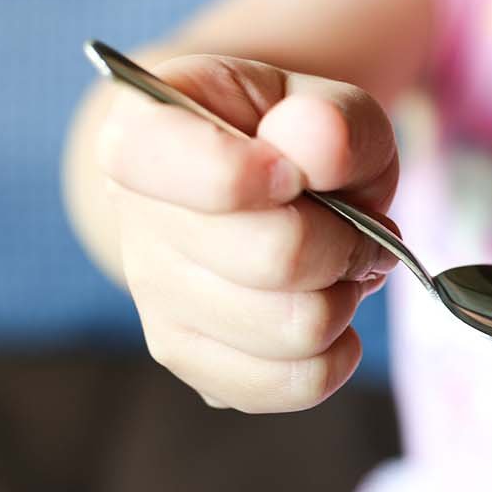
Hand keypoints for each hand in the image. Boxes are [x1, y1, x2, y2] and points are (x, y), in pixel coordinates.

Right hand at [98, 55, 399, 411]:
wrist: (267, 186)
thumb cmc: (296, 142)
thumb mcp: (329, 107)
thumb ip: (333, 119)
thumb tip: (318, 143)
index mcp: (146, 128)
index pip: (155, 159)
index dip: (243, 174)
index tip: (293, 174)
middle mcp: (135, 219)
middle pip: (271, 259)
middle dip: (345, 243)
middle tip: (356, 227)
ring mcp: (155, 300)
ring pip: (294, 330)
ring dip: (344, 298)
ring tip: (337, 265)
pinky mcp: (192, 361)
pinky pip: (292, 385)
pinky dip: (336, 353)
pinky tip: (327, 310)